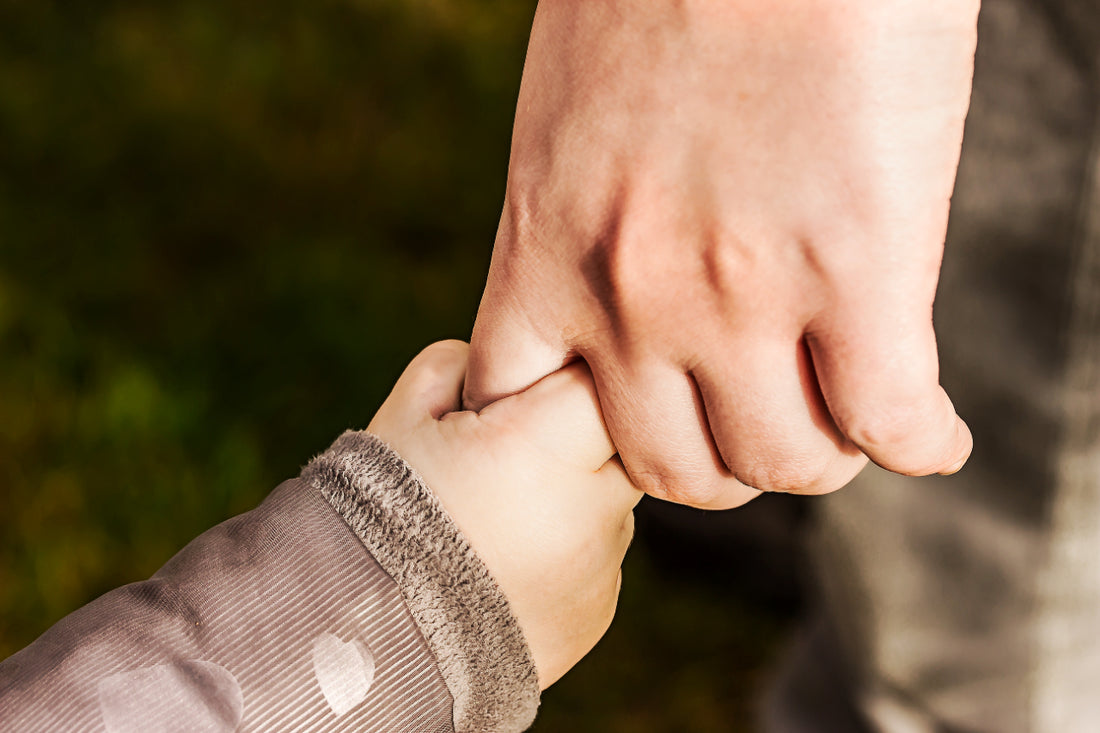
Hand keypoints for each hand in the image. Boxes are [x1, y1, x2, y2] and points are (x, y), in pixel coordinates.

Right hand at [368, 341, 641, 688]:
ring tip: (495, 519)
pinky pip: (598, 555)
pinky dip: (564, 550)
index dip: (560, 376)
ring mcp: (600, 564)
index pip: (597, 378)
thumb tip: (507, 364)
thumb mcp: (403, 417)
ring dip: (571, 494)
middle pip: (619, 438)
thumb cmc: (376, 516)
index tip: (523, 395)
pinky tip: (503, 565)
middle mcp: (589, 507)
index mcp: (542, 446)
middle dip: (574, 434)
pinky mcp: (597, 610)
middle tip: (510, 454)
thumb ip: (464, 366)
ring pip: (611, 499)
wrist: (366, 646)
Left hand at [465, 0, 977, 507]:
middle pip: (671, 468)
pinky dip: (920, 444)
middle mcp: (630, 294)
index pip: (520, 413)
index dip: (580, 440)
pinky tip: (931, 432)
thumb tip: (627, 291)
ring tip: (847, 421)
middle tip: (762, 423)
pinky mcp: (857, 269)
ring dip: (820, 456)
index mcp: (547, 247)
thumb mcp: (569, 123)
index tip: (632, 420)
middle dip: (721, 462)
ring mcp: (740, 294)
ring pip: (781, 464)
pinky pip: (891, 423)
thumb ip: (582, 224)